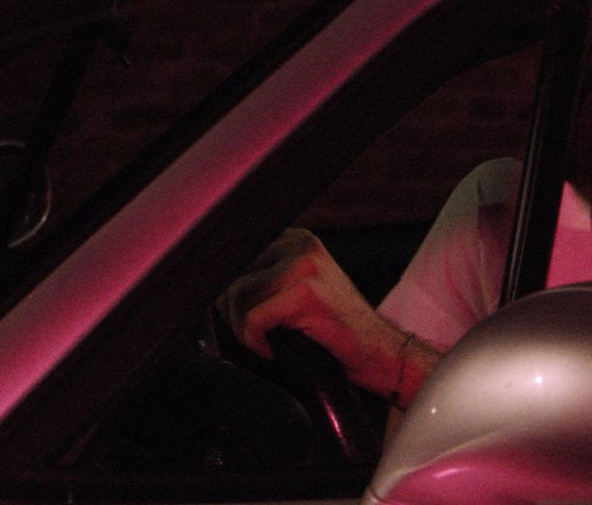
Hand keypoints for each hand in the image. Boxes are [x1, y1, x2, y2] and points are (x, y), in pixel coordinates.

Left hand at [217, 228, 435, 400]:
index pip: (235, 256)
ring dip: (243, 330)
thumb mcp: (300, 289)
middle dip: (232, 312)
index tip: (237, 316)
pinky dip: (255, 342)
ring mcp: (305, 267)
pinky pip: (252, 319)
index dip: (227, 291)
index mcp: (297, 239)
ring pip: (238, 297)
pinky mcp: (306, 294)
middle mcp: (302, 245)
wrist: (380, 352)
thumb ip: (264, 278)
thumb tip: (212, 290)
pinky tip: (274, 350)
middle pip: (232, 276)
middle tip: (254, 336)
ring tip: (269, 342)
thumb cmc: (337, 330)